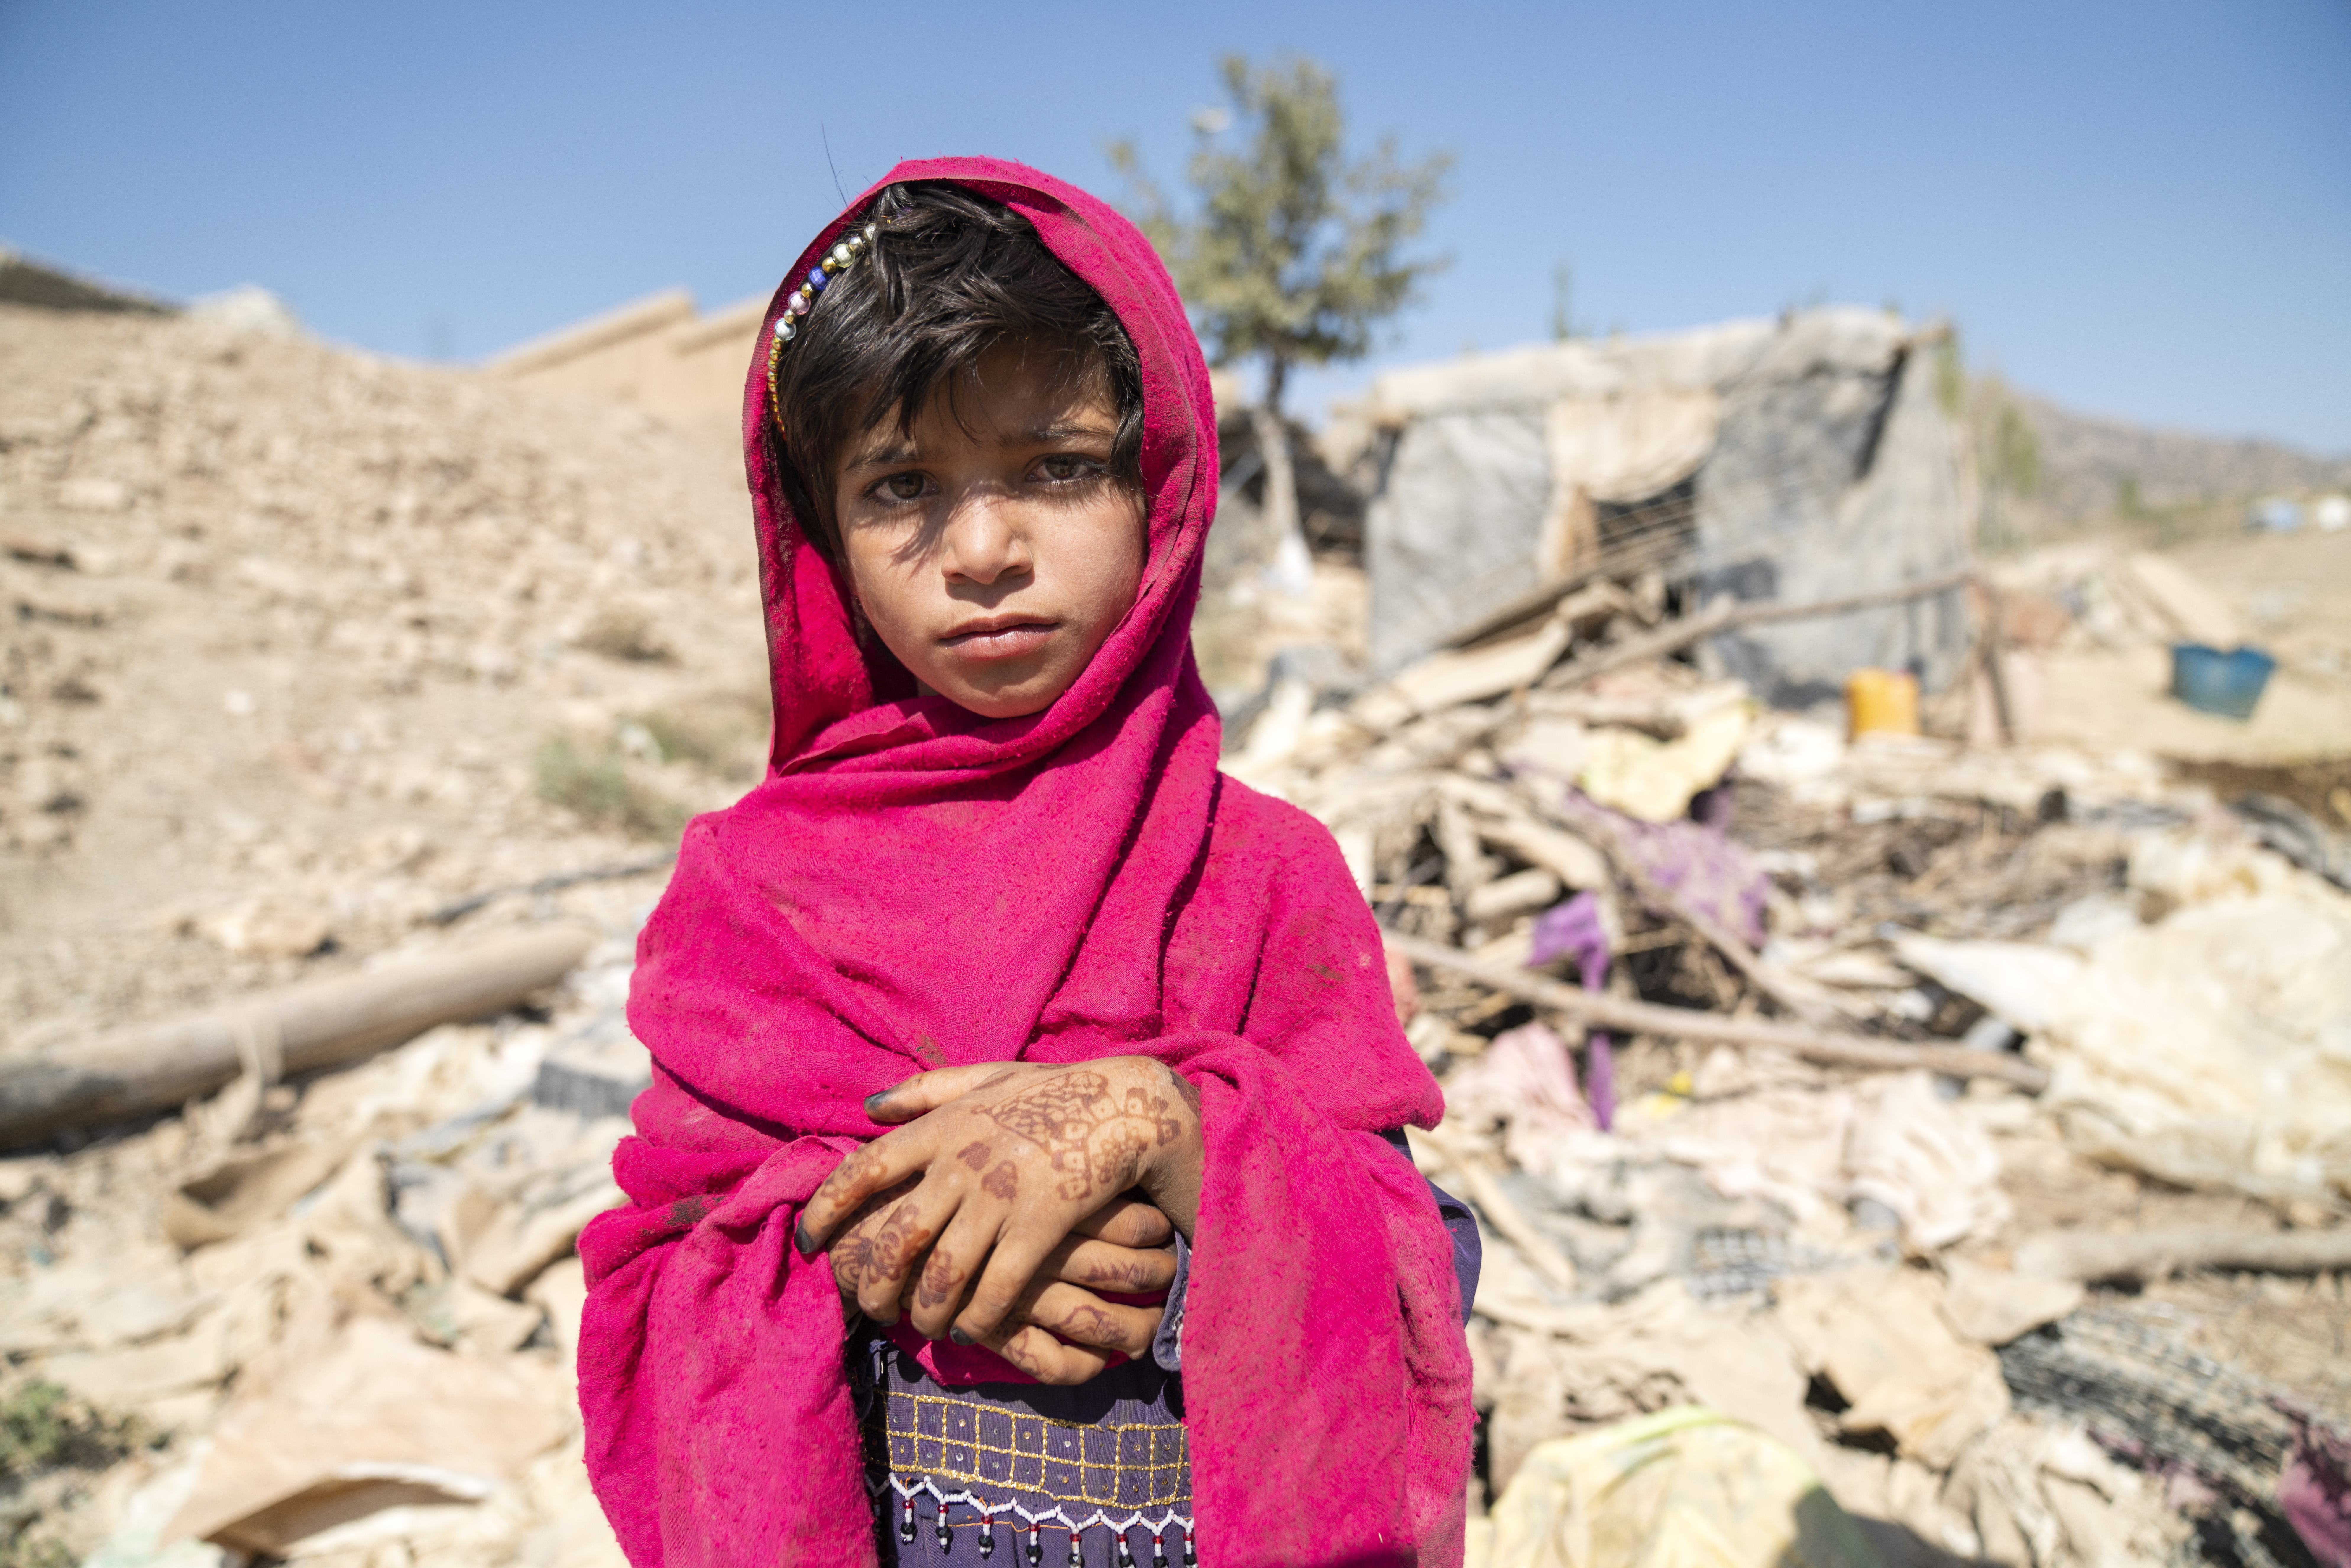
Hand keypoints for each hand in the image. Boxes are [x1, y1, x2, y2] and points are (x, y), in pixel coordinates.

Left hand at [796, 1058, 1204, 1347]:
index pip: (864, 1170)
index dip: (827, 1210)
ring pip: (941, 1277)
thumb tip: (870, 1105)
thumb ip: (927, 1091)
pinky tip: (974, 1329)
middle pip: (896, 1239)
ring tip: (921, 1326)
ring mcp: (1000, 1198)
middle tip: (869, 1308)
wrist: (1126, 1106)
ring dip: (925, 1313)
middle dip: (873, 1283)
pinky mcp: (1039, 1228)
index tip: (807, 1242)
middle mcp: (962, 1163)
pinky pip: (995, 1292)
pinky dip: (978, 1320)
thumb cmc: (1053, 1094)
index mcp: (944, 1127)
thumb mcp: (987, 1079)